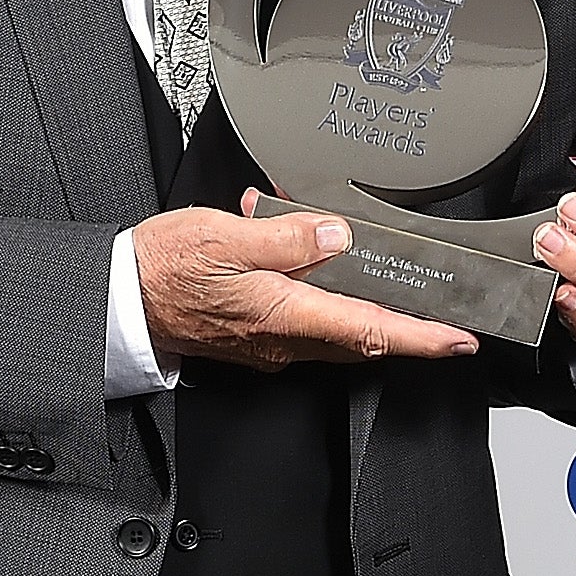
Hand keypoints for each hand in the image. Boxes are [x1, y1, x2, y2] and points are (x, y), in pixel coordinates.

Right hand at [133, 200, 480, 372]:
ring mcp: (269, 341)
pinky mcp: (255, 334)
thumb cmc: (162, 270)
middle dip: (408, 328)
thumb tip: (337, 234)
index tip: (458, 340)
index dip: (420, 337)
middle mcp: (282, 337)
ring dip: (365, 305)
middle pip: (362, 336)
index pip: (369, 330)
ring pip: (337, 328)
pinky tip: (310, 255)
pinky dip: (322, 292)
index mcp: (282, 313)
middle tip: (446, 315)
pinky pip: (306, 318)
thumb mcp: (224, 237)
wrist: (118, 299)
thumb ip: (286, 237)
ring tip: (380, 270)